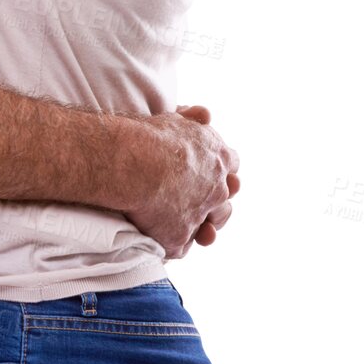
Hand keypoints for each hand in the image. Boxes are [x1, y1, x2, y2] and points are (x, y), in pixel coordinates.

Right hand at [121, 103, 240, 259]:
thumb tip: (205, 114)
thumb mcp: (176, 120)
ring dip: (202, 230)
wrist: (132, 162)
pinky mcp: (178, 238)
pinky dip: (174, 245)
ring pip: (209, 230)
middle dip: (216, 203)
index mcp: (219, 158)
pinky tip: (164, 240)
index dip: (220, 172)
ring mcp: (199, 216)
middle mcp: (216, 189)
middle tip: (202, 204)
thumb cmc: (149, 136)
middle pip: (225, 201)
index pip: (231, 166)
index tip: (208, 173)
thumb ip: (192, 120)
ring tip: (187, 229)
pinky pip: (180, 249)